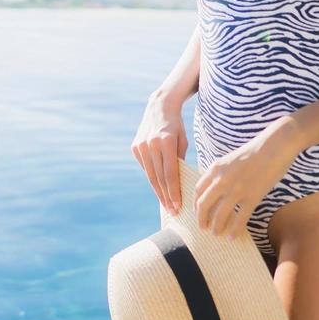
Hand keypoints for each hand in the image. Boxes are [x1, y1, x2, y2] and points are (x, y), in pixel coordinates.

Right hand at [131, 91, 189, 214]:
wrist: (159, 108)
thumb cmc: (176, 126)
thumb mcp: (183, 141)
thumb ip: (179, 161)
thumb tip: (178, 183)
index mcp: (165, 142)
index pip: (170, 173)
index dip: (174, 192)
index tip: (178, 206)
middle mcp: (151, 144)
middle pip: (159, 177)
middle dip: (167, 196)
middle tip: (173, 211)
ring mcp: (141, 146)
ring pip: (151, 175)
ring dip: (159, 191)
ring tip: (167, 205)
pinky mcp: (135, 147)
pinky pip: (146, 167)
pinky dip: (153, 178)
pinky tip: (160, 189)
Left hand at [195, 121, 299, 241]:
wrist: (274, 146)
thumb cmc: (255, 151)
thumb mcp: (230, 159)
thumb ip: (221, 173)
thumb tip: (215, 189)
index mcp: (215, 168)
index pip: (198, 190)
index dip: (195, 205)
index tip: (198, 213)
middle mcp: (222, 180)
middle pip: (204, 205)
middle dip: (201, 219)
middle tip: (203, 228)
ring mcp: (236, 189)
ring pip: (220, 215)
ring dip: (217, 227)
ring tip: (217, 234)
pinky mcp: (252, 197)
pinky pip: (239, 219)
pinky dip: (234, 230)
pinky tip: (233, 237)